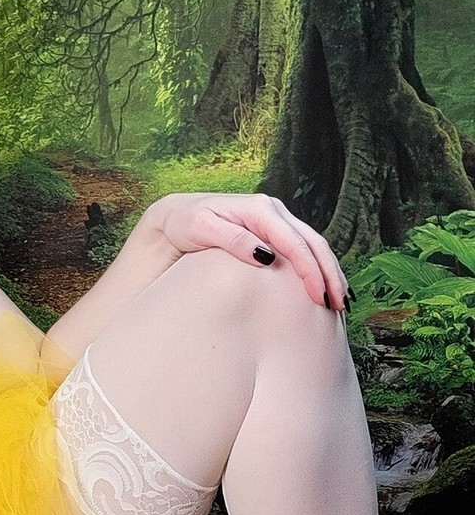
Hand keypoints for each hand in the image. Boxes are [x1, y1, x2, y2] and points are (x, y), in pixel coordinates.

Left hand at [146, 193, 349, 308]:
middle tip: (340, 305)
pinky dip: (317, 268)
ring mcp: (276, 220)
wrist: (175, 217)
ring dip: (329, 272)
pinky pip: (302, 249)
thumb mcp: (202, 229)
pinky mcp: (273, 231)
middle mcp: (274, 211)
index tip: (320, 297)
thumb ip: (234, 240)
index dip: (311, 271)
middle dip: (330, 274)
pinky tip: (324, 288)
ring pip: (313, 246)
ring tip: (340, 301)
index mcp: (260, 209)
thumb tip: (266, 256)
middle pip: (313, 244)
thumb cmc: (186, 223)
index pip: (295, 243)